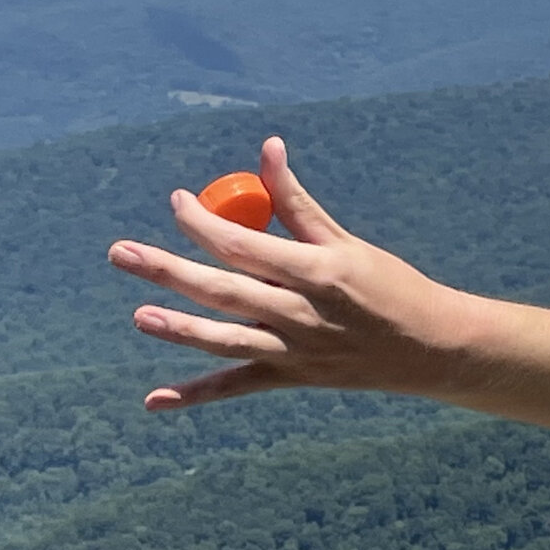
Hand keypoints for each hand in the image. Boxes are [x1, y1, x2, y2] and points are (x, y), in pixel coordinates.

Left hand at [108, 136, 477, 410]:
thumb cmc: (388, 285)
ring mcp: (294, 351)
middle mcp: (301, 314)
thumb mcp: (344, 241)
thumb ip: (295, 201)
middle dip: (169, 271)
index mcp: (315, 270)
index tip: (177, 202)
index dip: (203, 223)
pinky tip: (155, 401)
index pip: (244, 244)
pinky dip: (196, 396)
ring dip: (179, 329)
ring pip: (226, 340)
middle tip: (121, 253)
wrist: (428, 349)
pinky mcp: (292, 378)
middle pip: (223, 290)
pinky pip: (237, 387)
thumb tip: (267, 148)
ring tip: (139, 316)